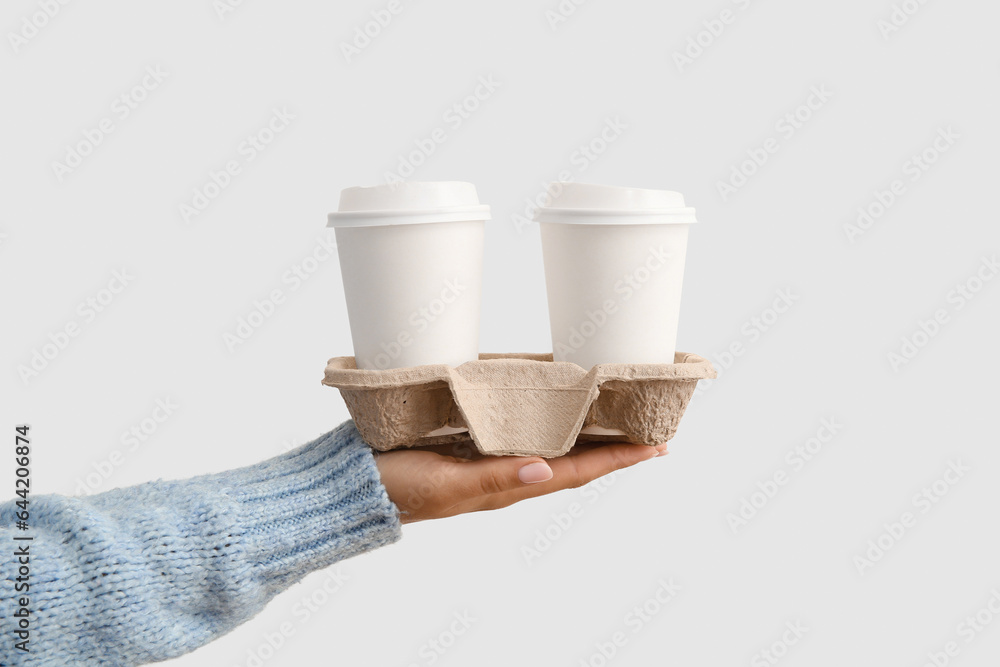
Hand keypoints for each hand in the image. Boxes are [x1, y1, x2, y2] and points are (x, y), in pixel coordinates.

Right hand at [374, 440, 667, 522]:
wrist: (357, 483)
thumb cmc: (399, 486)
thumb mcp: (447, 484)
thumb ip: (494, 478)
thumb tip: (548, 470)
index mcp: (506, 486)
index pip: (575, 473)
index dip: (616, 461)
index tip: (655, 448)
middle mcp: (506, 475)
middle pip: (573, 463)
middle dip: (613, 451)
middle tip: (651, 434)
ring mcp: (490, 462)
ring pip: (553, 451)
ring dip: (587, 440)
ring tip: (617, 424)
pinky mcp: (472, 446)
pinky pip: (523, 438)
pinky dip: (550, 428)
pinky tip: (556, 414)